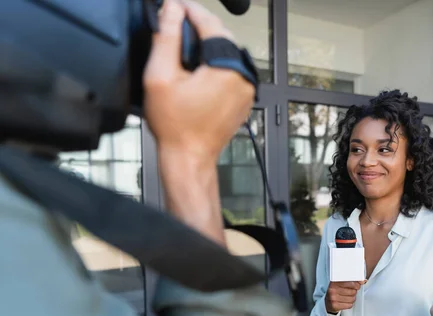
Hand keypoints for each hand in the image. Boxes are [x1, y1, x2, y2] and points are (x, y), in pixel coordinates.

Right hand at [143, 0, 254, 166]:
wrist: (189, 157)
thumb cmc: (175, 126)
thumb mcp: (160, 77)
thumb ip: (166, 38)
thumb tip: (172, 9)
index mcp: (228, 68)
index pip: (210, 23)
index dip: (189, 10)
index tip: (174, 4)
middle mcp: (244, 77)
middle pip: (222, 36)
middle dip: (199, 25)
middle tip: (176, 19)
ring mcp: (247, 89)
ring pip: (228, 52)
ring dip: (207, 43)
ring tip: (183, 40)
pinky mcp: (244, 98)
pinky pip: (232, 69)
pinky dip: (216, 61)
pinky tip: (197, 65)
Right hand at [325, 281, 365, 313]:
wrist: (327, 303)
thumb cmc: (335, 292)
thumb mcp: (340, 284)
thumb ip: (351, 281)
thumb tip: (363, 280)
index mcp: (334, 282)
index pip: (350, 282)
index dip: (356, 284)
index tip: (358, 285)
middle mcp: (332, 289)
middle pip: (353, 291)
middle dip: (354, 291)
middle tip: (350, 291)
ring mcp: (333, 298)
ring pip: (352, 298)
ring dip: (352, 298)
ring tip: (347, 297)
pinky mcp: (335, 306)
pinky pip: (349, 305)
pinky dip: (349, 304)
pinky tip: (345, 302)